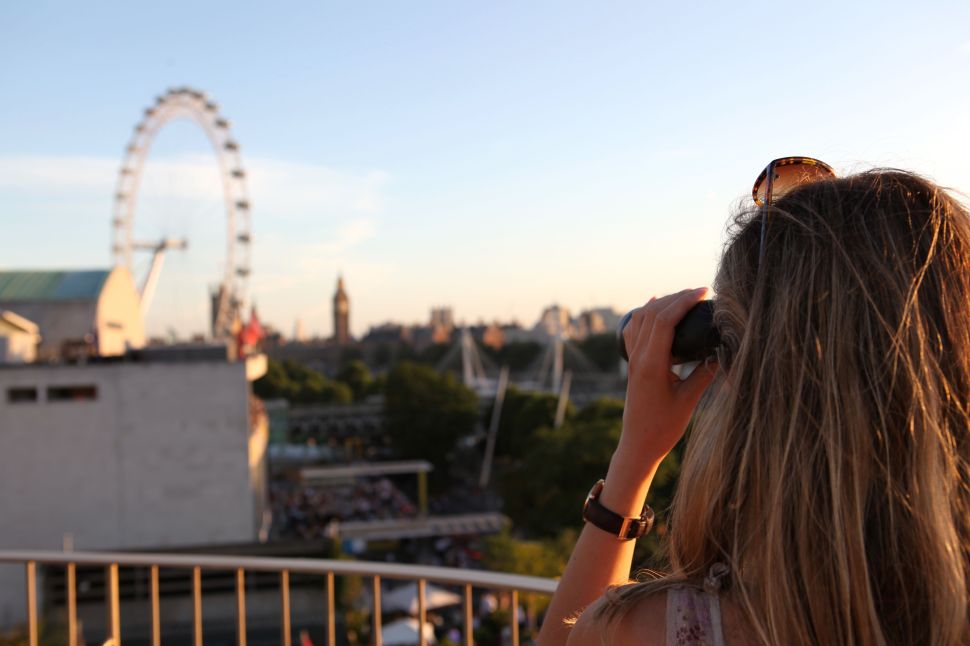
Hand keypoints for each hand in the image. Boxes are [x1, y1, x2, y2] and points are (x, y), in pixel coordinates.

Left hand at [618, 287, 717, 471]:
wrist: (637, 446)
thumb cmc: (663, 428)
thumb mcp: (689, 401)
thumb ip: (705, 375)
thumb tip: (724, 352)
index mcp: (651, 364)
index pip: (665, 320)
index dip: (684, 301)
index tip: (704, 292)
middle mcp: (638, 357)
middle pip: (653, 313)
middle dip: (676, 297)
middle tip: (699, 291)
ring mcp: (632, 360)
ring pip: (641, 318)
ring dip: (661, 303)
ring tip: (684, 297)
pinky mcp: (632, 364)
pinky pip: (634, 330)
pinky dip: (645, 314)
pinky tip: (653, 304)